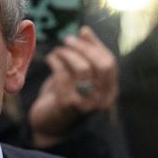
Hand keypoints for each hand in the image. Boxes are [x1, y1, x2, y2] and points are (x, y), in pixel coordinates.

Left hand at [29, 25, 118, 147]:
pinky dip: (56, 61)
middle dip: (84, 48)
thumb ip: (86, 56)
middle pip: (101, 65)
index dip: (96, 45)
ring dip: (67, 53)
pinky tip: (50, 59)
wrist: (48, 126)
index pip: (110, 64)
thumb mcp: (79, 76)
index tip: (82, 32)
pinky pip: (63, 74)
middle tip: (67, 39)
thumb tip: (85, 31)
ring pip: (83, 68)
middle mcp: (102, 100)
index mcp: (109, 92)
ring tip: (57, 51)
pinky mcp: (67, 104)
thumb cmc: (64, 96)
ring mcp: (86, 103)